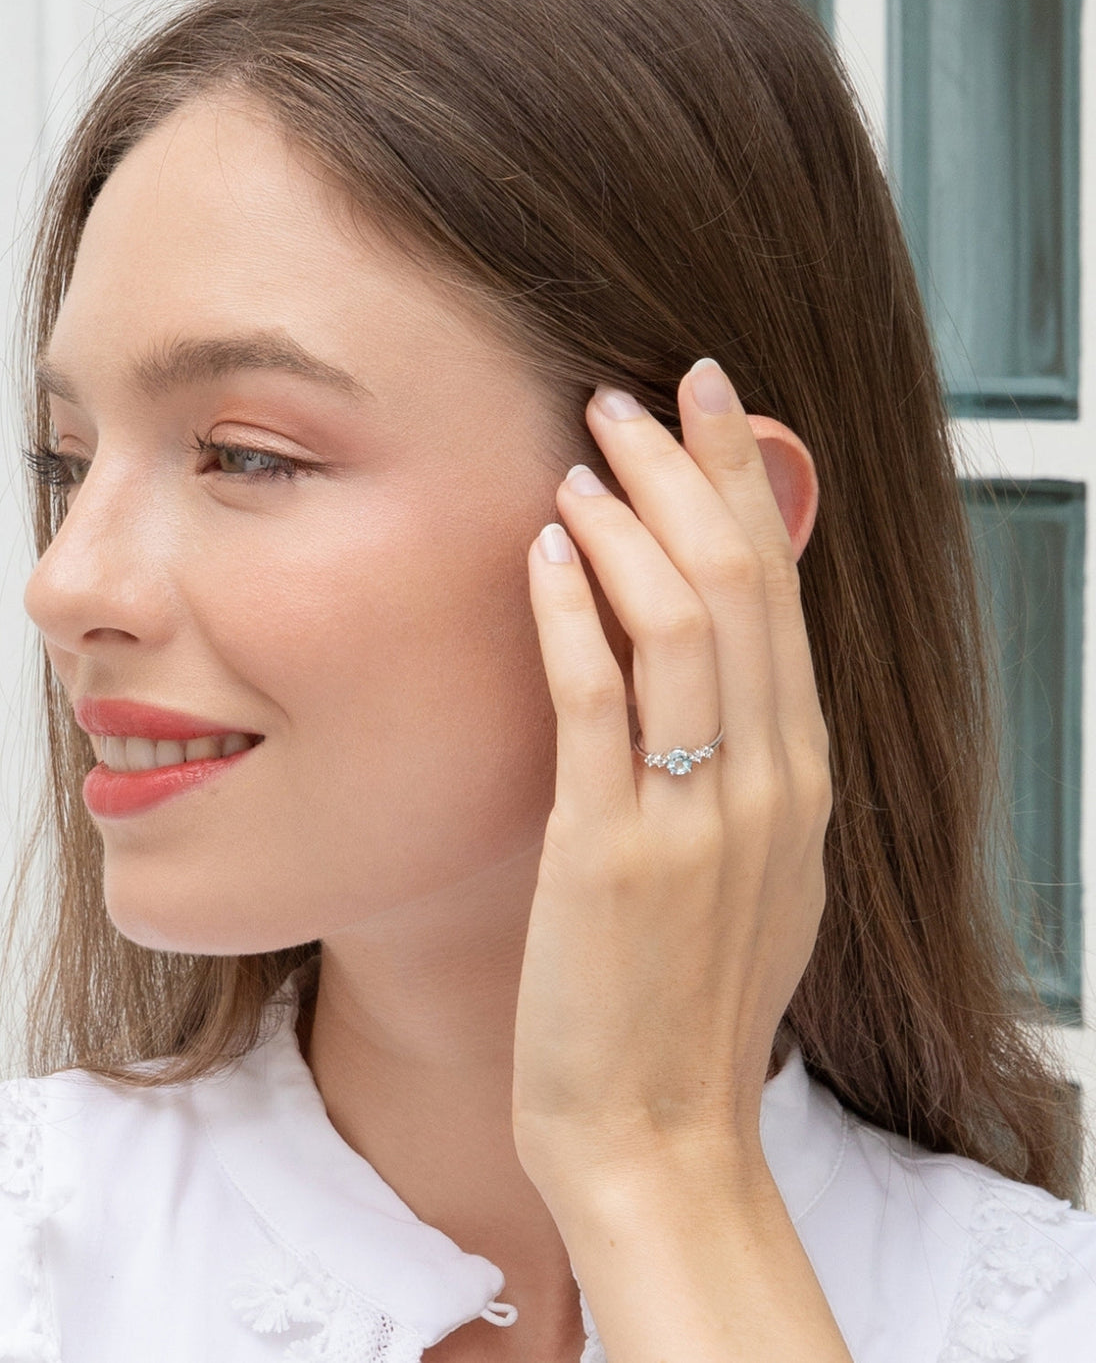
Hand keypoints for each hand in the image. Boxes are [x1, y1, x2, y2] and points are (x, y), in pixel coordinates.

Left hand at [514, 359, 832, 1201]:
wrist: (661, 1132)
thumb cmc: (689, 1000)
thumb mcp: (756, 870)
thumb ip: (751, 761)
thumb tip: (723, 660)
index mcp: (803, 777)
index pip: (784, 593)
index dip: (745, 485)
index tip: (710, 405)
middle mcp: (768, 782)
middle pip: (742, 582)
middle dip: (687, 470)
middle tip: (629, 397)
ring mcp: (696, 817)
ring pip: (685, 622)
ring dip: (631, 521)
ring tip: (579, 456)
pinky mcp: (613, 855)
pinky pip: (598, 704)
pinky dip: (573, 616)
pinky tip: (544, 550)